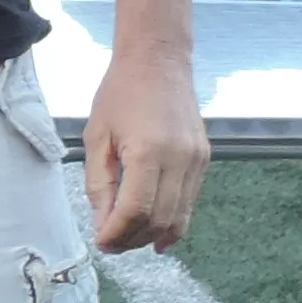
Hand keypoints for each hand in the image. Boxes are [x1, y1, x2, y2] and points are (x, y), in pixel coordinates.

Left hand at [84, 35, 207, 251]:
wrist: (158, 59)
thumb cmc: (121, 92)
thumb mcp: (97, 137)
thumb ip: (99, 184)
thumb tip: (103, 225)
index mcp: (149, 151)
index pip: (135, 211)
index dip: (117, 233)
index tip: (100, 241)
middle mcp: (179, 159)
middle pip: (159, 220)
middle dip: (132, 239)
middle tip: (111, 244)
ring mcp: (196, 160)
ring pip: (178, 217)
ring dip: (152, 236)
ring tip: (129, 238)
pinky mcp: (204, 159)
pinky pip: (190, 202)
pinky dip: (173, 223)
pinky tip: (156, 234)